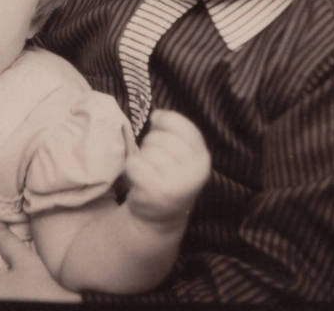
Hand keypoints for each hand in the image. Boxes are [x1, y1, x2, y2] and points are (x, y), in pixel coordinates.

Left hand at [125, 109, 210, 228]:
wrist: (161, 217)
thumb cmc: (167, 174)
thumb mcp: (180, 153)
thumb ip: (173, 132)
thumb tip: (156, 115)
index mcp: (202, 156)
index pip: (181, 125)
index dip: (164, 119)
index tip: (156, 122)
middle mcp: (195, 170)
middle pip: (160, 138)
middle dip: (151, 143)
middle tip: (154, 159)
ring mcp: (177, 182)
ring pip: (147, 151)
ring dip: (142, 158)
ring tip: (149, 171)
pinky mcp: (157, 192)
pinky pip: (134, 164)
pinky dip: (131, 169)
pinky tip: (140, 179)